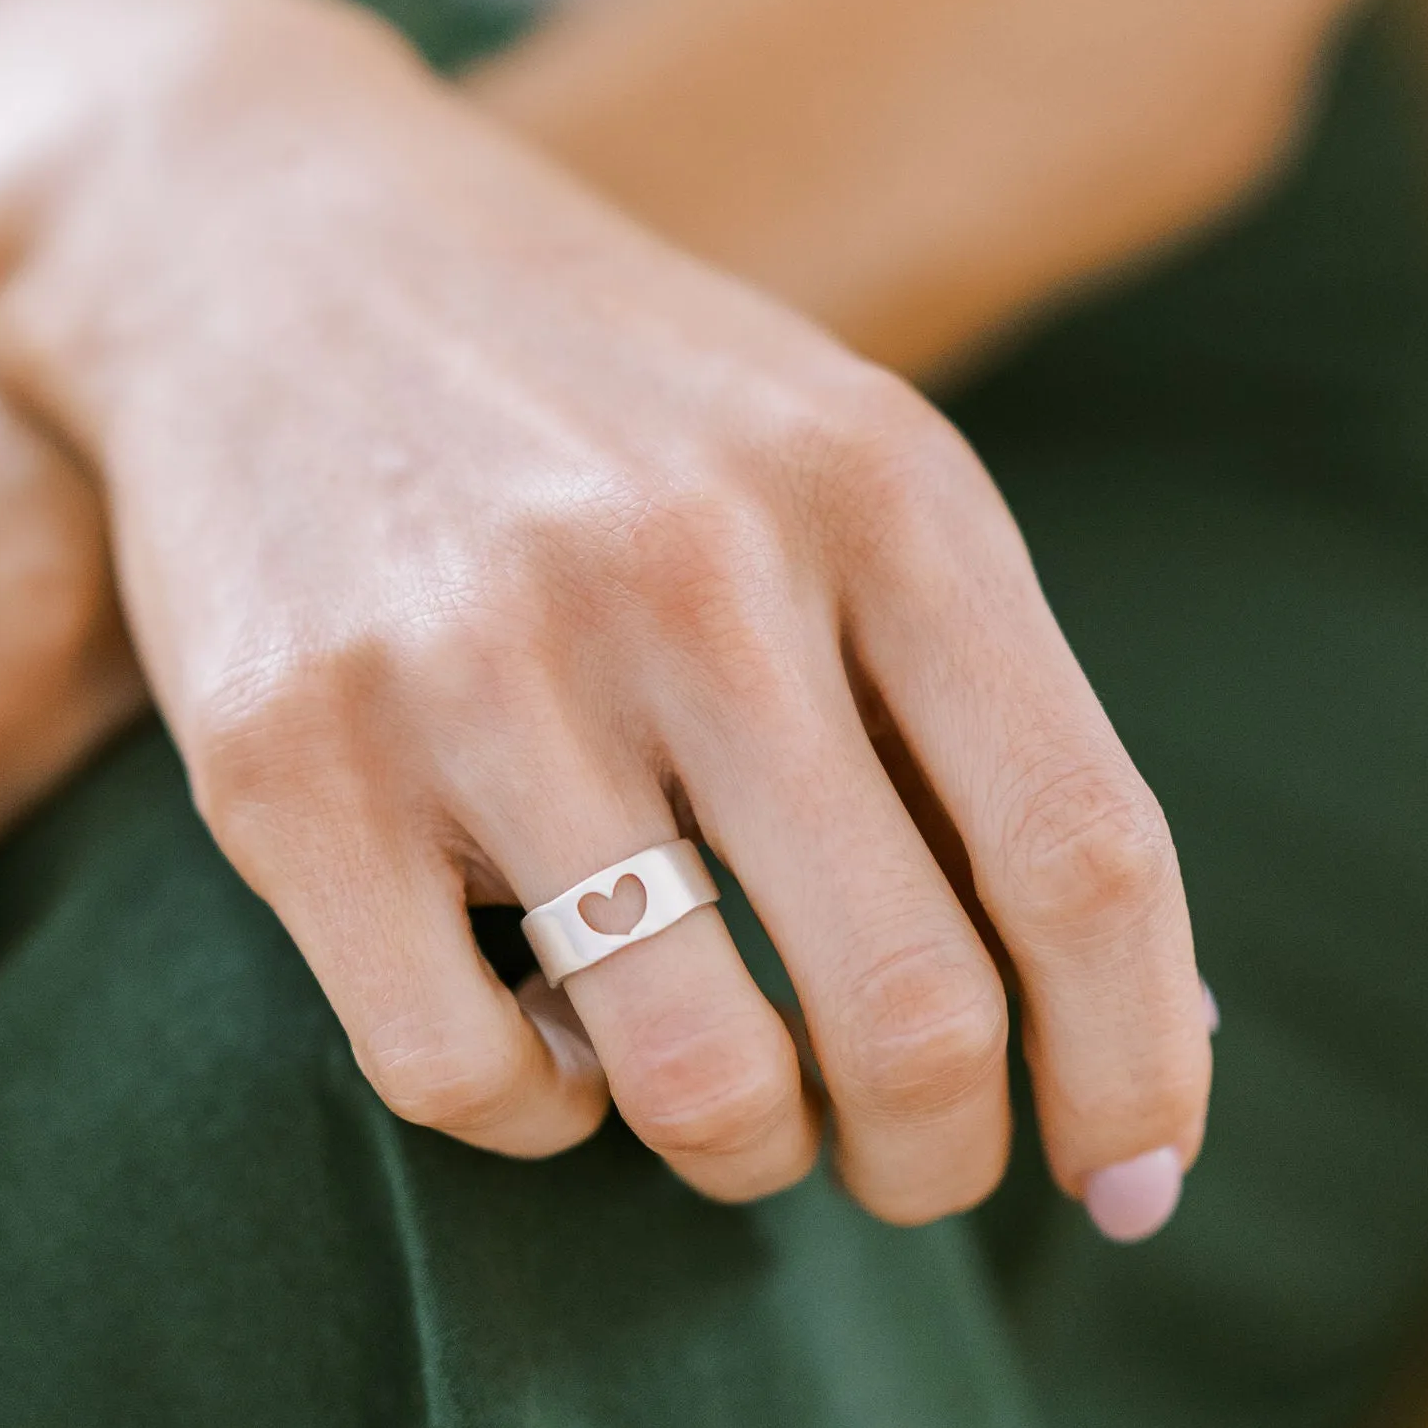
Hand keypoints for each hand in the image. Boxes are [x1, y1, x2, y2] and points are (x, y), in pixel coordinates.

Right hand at [0, 0, 1211, 1227]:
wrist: (277, 245)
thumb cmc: (616, 406)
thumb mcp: (844, 469)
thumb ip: (981, 715)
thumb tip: (1150, 1045)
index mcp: (880, 492)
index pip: (1082, 856)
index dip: (1134, 1070)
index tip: (1130, 1183)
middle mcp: (694, 570)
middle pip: (912, 1009)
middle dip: (938, 1157)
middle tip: (913, 1166)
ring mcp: (480, 665)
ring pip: (697, 1082)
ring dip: (747, 1154)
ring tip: (736, 1108)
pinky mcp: (291, 757)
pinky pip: (464, 1073)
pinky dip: (539, 1113)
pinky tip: (549, 1034)